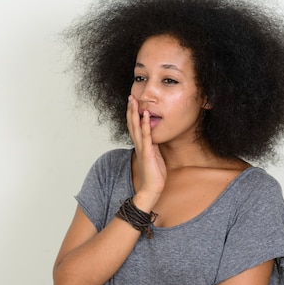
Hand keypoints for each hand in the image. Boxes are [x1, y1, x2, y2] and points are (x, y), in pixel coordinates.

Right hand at [127, 95, 166, 209]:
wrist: (151, 188)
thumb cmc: (154, 174)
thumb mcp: (154, 156)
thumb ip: (152, 146)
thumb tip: (153, 138)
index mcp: (140, 145)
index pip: (134, 127)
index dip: (132, 114)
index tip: (132, 103)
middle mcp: (138, 145)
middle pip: (132, 124)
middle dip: (131, 110)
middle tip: (130, 96)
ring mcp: (142, 148)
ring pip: (136, 127)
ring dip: (135, 113)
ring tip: (134, 100)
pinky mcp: (147, 152)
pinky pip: (146, 135)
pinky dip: (145, 124)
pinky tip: (145, 114)